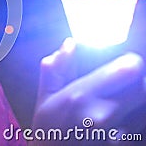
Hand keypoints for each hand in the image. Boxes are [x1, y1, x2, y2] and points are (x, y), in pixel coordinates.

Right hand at [30, 38, 145, 144]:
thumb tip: (68, 45)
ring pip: (143, 109)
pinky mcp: (125, 145)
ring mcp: (118, 136)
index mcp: (81, 96)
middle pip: (142, 86)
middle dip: (135, 84)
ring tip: (111, 112)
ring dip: (134, 106)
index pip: (130, 68)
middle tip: (119, 89)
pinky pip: (138, 129)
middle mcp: (103, 114)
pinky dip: (131, 125)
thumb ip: (56, 70)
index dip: (129, 64)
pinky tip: (112, 129)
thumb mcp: (44, 100)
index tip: (121, 67)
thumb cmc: (49, 135)